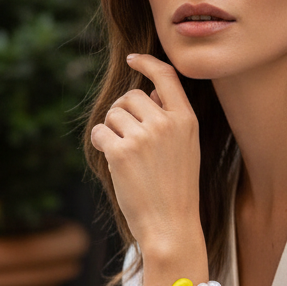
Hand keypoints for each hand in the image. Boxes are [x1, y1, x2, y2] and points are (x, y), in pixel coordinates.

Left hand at [90, 54, 202, 257]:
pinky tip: (113, 162)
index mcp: (186, 120)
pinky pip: (99, 132)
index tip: (132, 60)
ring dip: (111, 131)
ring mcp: (144, 137)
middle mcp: (166, 123)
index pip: (166, 76)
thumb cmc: (176, 190)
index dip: (146, 63)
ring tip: (125, 156)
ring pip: (113, 115)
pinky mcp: (121, 152)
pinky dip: (101, 144)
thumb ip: (171, 119)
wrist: (171, 226)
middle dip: (122, 113)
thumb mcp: (186, 149)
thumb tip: (148, 91)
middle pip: (130, 97)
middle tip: (126, 137)